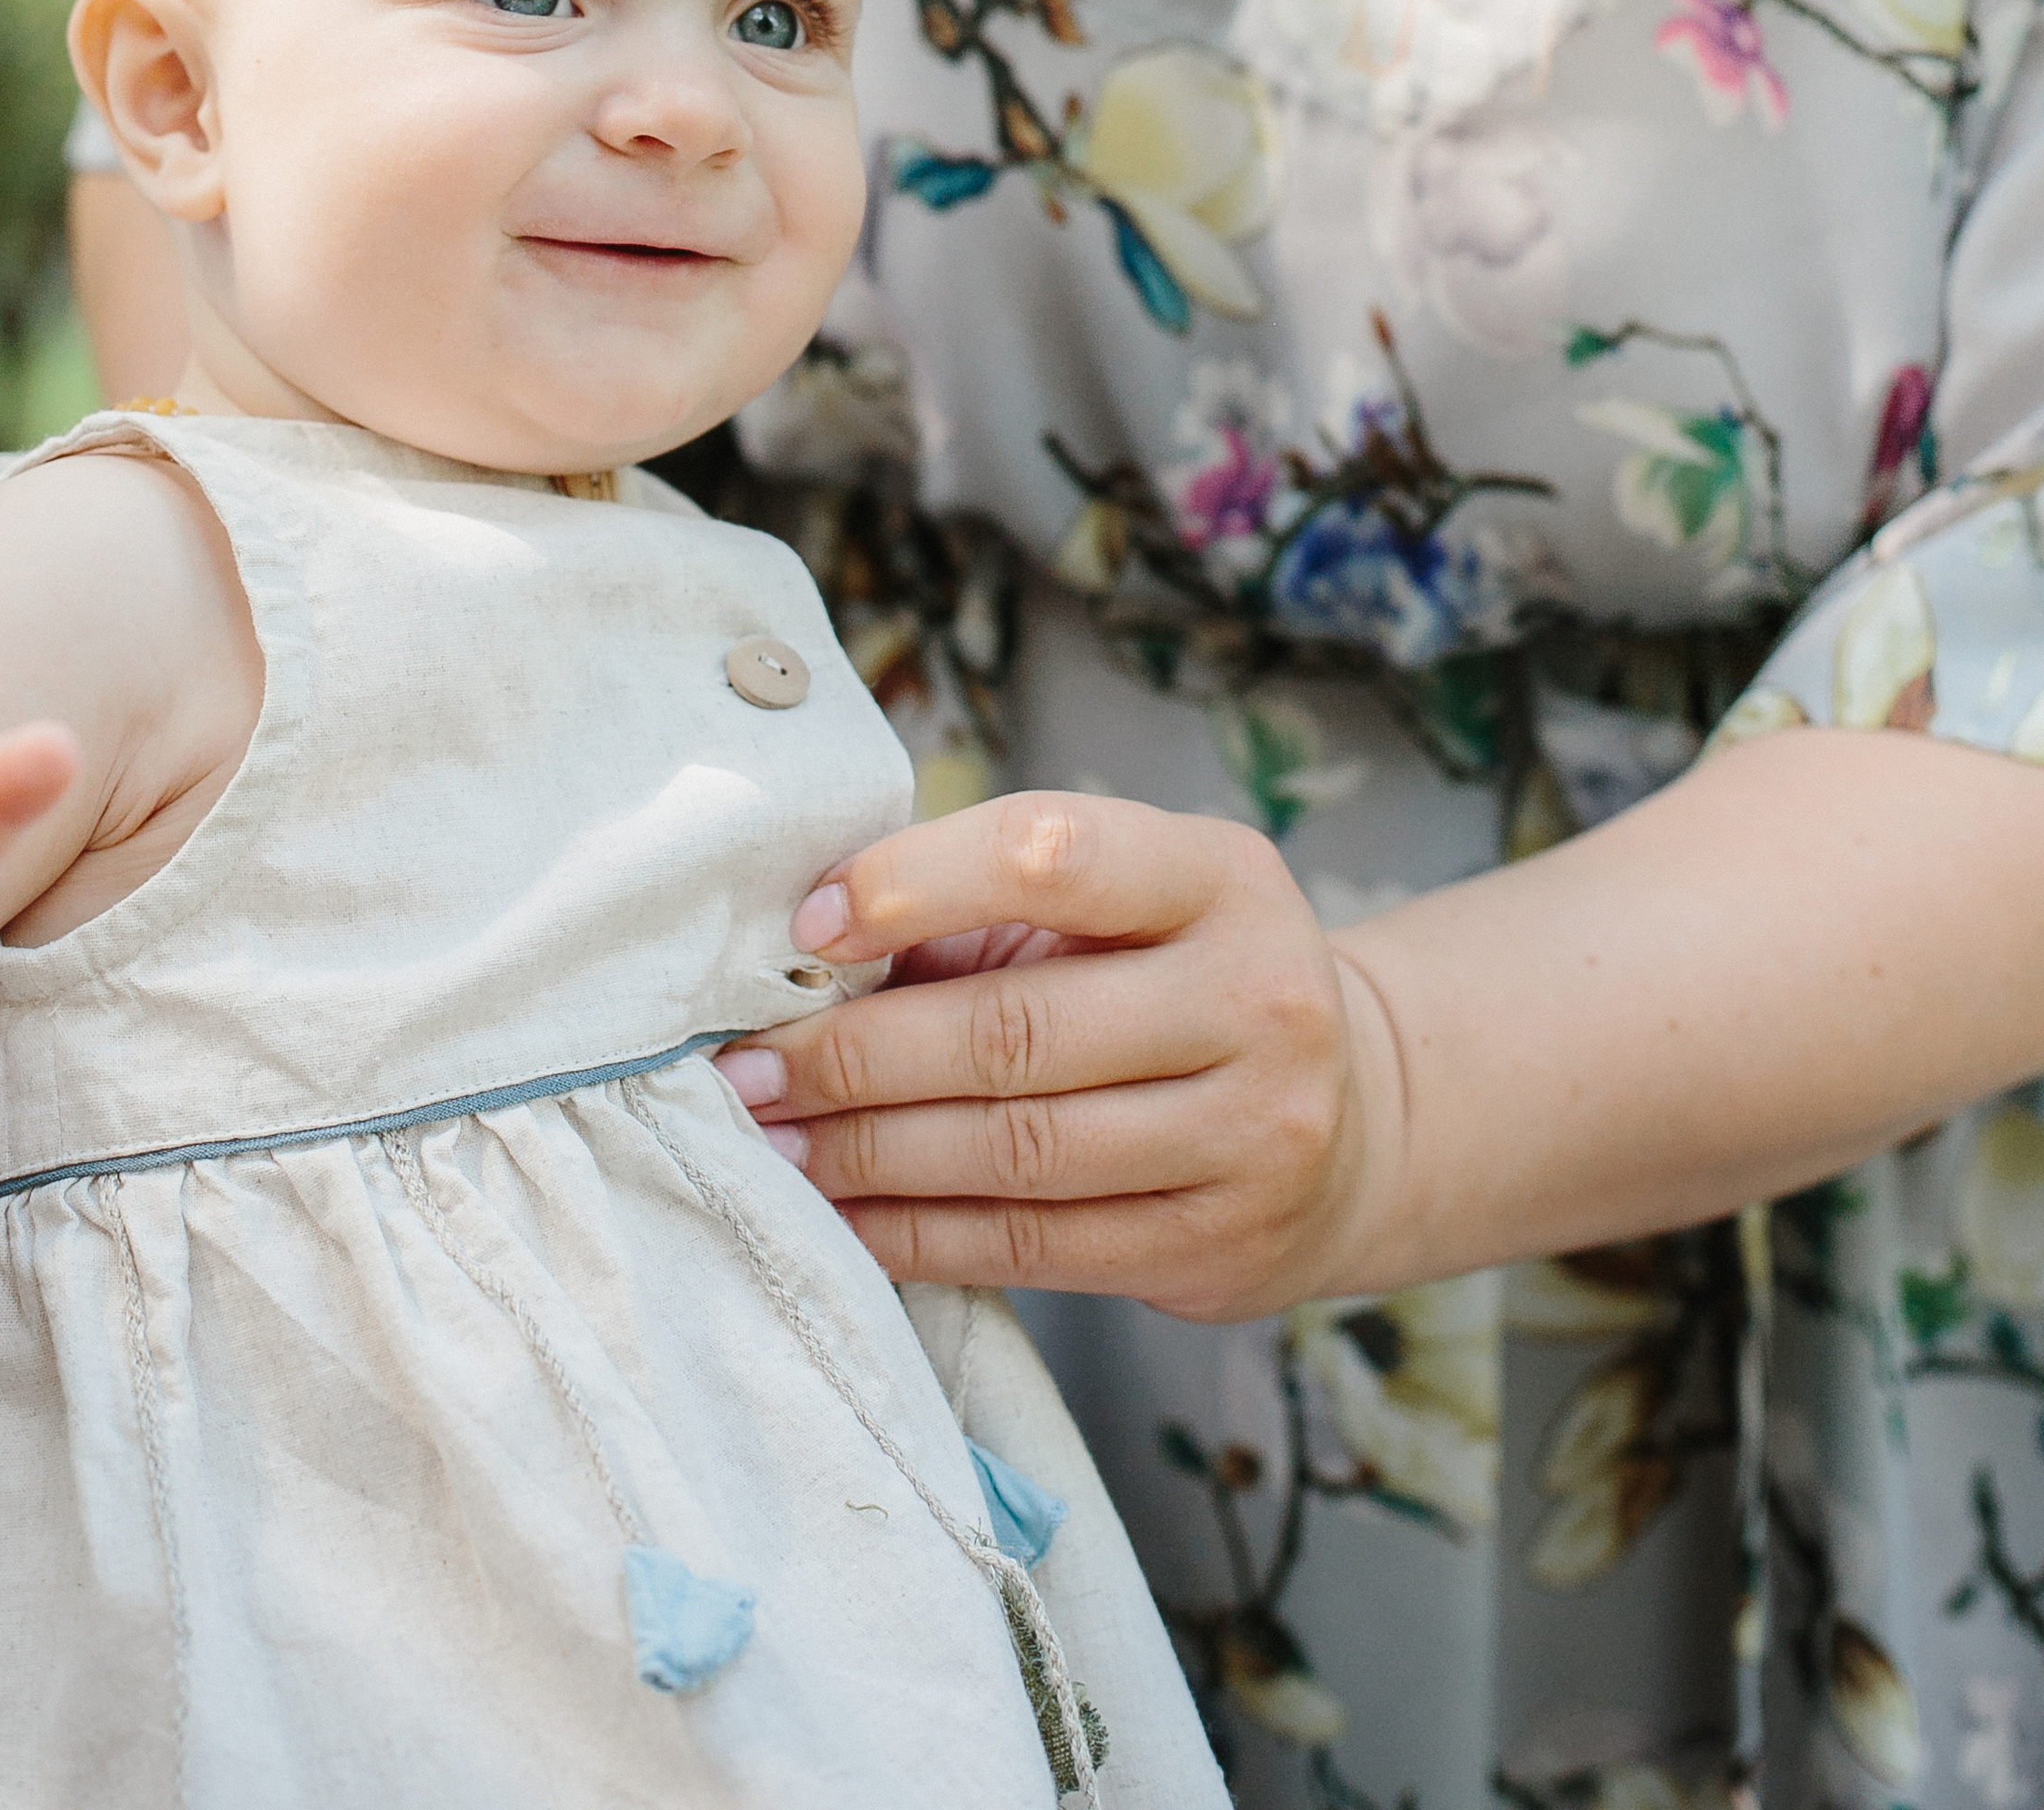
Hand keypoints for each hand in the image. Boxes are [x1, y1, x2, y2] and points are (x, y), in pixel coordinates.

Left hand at [712, 792, 1391, 1321]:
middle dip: (854, 1055)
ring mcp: (1249, 1134)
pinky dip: (915, 1233)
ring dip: (864, 1154)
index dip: (913, 883)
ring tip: (770, 1145)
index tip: (810, 924)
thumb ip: (994, 910)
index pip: (1050, 853)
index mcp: (1220, 876)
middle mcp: (1255, 998)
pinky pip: (1030, 1247)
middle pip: (1013, 1031)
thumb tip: (809, 948)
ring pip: (1013, 1152)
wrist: (1356, 1118)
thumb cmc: (1183, 980)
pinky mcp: (1215, 1247)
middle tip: (743, 1068)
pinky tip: (843, 1215)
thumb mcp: (1128, 905)